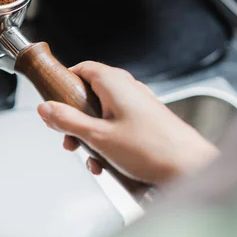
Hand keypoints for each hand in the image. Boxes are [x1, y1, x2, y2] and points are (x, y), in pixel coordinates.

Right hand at [37, 61, 218, 185]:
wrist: (191, 168)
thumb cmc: (152, 149)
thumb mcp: (97, 136)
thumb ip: (67, 121)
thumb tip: (45, 109)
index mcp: (114, 83)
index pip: (81, 68)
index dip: (64, 83)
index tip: (52, 99)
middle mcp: (127, 89)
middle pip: (89, 95)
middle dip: (74, 119)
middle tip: (68, 137)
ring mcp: (138, 105)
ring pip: (102, 114)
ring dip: (90, 136)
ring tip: (90, 157)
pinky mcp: (145, 122)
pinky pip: (117, 127)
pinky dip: (107, 142)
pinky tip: (106, 163)